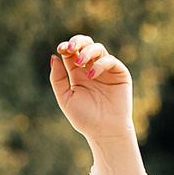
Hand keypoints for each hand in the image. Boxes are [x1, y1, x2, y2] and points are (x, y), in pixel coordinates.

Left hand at [49, 34, 134, 149]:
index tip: (60, 49)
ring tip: (79, 61)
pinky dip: (100, 64)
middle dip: (77, 42)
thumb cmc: (85, 119)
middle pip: (85, 45)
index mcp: (78, 74)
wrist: (105, 132)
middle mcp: (92, 69)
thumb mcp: (65, 98)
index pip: (71, 53)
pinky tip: (92, 75)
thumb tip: (54, 57)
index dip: (66, 47)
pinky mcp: (120, 73)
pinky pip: (110, 60)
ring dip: (87, 51)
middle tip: (70, 48)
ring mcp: (106, 70)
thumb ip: (58, 79)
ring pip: (98, 49)